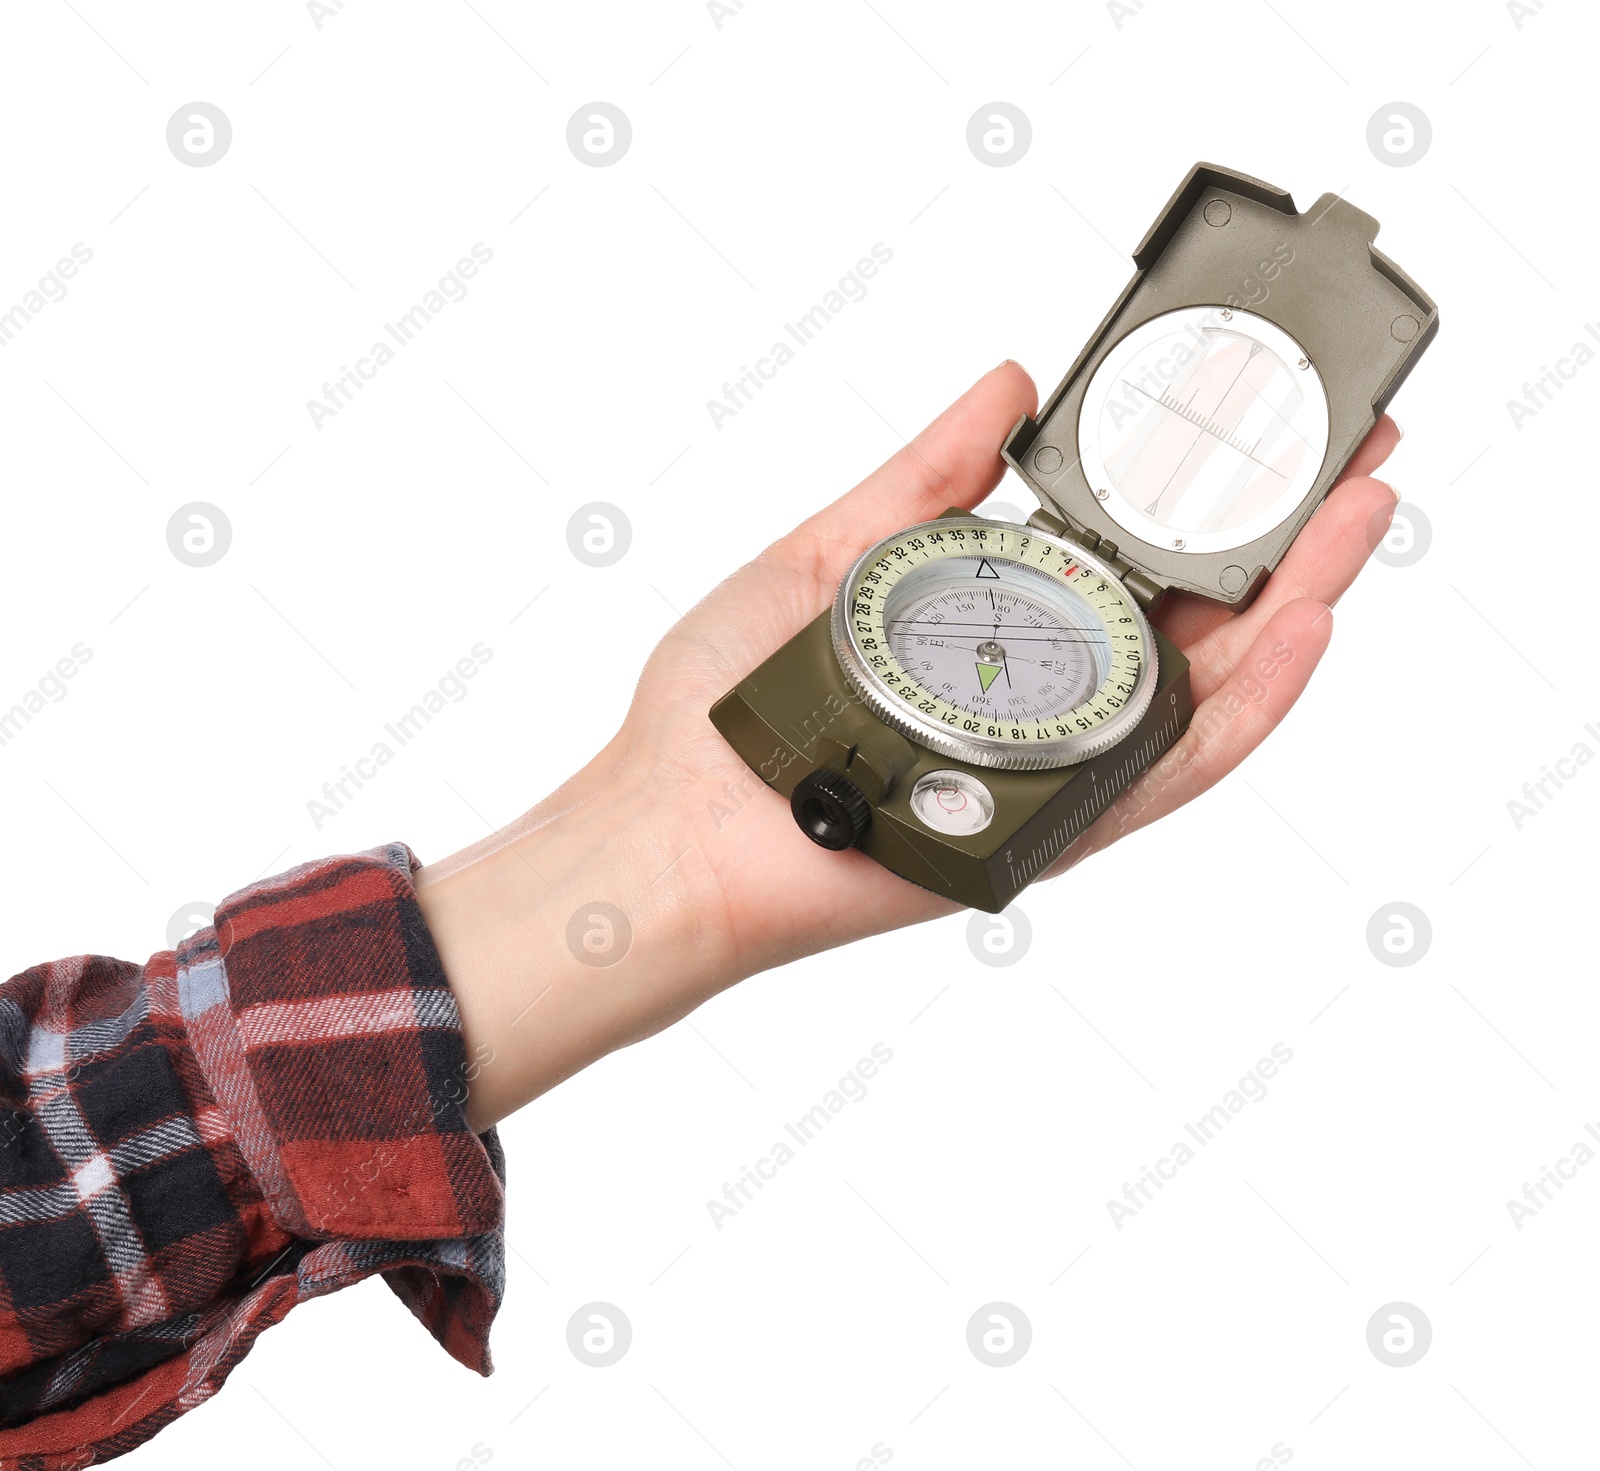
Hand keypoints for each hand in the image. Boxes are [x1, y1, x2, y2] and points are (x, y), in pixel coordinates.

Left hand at [417, 363, 1400, 1128]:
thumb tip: (1010, 385)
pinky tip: (1300, 629)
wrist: (670, 825)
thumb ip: (925, 481)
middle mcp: (1045, 699)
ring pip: (1213, 691)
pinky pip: (1172, 772)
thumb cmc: (729, 703)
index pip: (1129, 553)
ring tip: (1361, 519)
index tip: (1269, 416)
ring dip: (1300, 606)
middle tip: (1360, 453)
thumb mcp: (829, 555)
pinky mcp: (1055, 829)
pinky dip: (1248, 705)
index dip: (1207, 488)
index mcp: (996, 628)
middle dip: (1286, 536)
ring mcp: (1059, 766)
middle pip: (1196, 618)